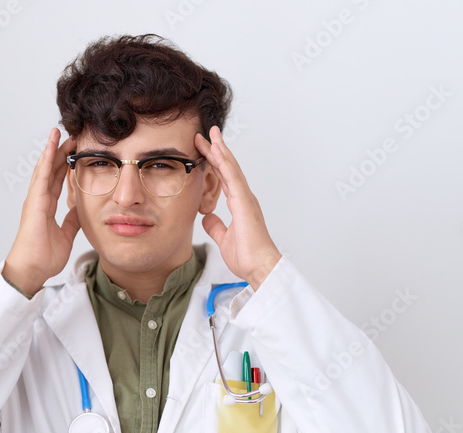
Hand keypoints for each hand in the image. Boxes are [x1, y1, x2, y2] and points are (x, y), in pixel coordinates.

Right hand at [2, 128, 79, 295]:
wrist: (31, 270)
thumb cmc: (42, 257)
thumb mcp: (66, 235)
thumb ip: (71, 221)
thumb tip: (79, 211)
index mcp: (45, 207)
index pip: (57, 180)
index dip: (65, 165)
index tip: (74, 152)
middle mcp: (38, 200)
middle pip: (51, 170)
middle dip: (60, 152)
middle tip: (70, 136)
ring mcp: (35, 200)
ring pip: (44, 169)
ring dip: (51, 150)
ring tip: (58, 133)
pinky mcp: (34, 202)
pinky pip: (42, 177)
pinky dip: (47, 161)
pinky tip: (52, 148)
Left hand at [194, 126, 281, 289]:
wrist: (260, 267)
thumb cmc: (248, 256)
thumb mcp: (224, 238)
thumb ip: (216, 226)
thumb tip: (207, 217)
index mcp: (239, 204)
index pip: (223, 178)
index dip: (213, 163)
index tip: (202, 150)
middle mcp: (243, 198)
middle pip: (227, 168)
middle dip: (215, 151)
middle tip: (203, 135)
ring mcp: (245, 199)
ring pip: (231, 169)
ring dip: (221, 151)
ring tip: (211, 135)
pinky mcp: (245, 204)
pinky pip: (234, 180)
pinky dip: (226, 164)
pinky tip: (219, 152)